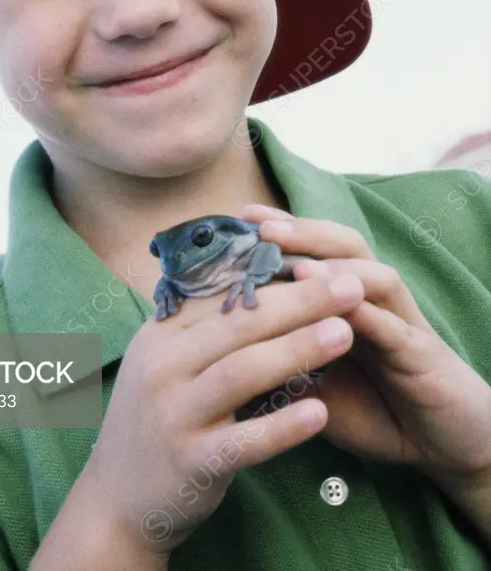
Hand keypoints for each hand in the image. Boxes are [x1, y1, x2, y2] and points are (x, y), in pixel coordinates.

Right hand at [81, 267, 365, 553]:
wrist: (116, 499)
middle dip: (299, 301)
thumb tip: (262, 280)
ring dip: (297, 349)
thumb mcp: (166, 363)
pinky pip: (242, 441)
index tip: (322, 263)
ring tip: (345, 333)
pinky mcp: (189, 462)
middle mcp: (161, 366)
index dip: (275, 277)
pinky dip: (283, 427)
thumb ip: (205, 328)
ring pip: (241, 372)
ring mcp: (173, 415)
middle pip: (238, 325)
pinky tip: (321, 413)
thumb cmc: (158, 418)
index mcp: (159, 334)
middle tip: (350, 285)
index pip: (222, 294)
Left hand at [240, 203, 490, 483]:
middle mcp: (374, 302)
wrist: (443, 446)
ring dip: (334, 265)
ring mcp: (401, 324)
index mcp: (346, 302)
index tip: (238, 219)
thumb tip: (222, 355)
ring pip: (372, 276)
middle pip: (343, 246)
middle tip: (260, 225)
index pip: (314, 251)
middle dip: (303, 231)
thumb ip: (280, 364)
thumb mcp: (316, 388)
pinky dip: (368, 315)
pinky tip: (342, 309)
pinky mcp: (422, 356)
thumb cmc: (376, 409)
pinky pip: (395, 329)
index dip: (280, 232)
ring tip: (294, 260)